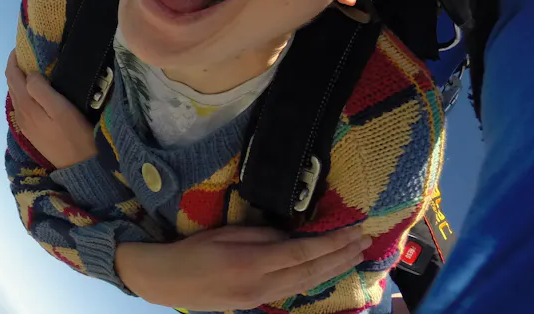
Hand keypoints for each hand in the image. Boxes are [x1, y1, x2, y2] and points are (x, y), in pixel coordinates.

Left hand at [6, 51, 98, 168]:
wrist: (80, 167)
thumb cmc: (74, 134)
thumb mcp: (61, 109)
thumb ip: (41, 90)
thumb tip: (30, 74)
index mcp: (26, 105)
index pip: (12, 75)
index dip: (14, 58)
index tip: (24, 45)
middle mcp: (20, 114)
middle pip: (12, 84)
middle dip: (16, 66)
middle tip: (31, 52)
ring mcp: (25, 124)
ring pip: (16, 95)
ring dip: (21, 79)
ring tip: (36, 66)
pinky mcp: (32, 131)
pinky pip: (22, 104)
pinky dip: (25, 91)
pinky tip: (38, 89)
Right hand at [115, 226, 370, 310]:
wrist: (167, 281)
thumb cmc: (193, 249)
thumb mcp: (227, 233)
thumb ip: (262, 235)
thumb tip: (291, 235)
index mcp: (254, 263)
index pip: (304, 253)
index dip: (333, 243)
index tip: (355, 231)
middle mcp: (263, 286)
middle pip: (312, 272)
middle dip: (342, 257)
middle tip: (366, 242)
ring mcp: (261, 299)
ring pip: (306, 285)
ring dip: (334, 269)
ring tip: (355, 256)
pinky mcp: (256, 303)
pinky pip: (293, 290)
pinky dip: (314, 279)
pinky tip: (326, 271)